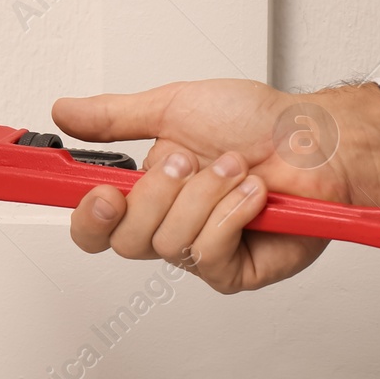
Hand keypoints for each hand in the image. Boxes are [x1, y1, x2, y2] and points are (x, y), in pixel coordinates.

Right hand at [54, 79, 379, 292]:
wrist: (314, 140)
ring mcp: (202, 253)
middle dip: (159, 194)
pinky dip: (231, 215)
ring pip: (170, 243)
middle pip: (126, 240)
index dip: (90, 217)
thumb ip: (115, 117)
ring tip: (236, 168)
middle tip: (188, 162)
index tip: (103, 192)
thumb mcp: (175, 106)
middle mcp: (169, 227)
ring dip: (206, 195)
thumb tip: (65, 112)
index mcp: (147, 194)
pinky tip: (253, 196)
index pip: (95, 227)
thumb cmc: (258, 123)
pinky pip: (209, 254)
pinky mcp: (235, 271)